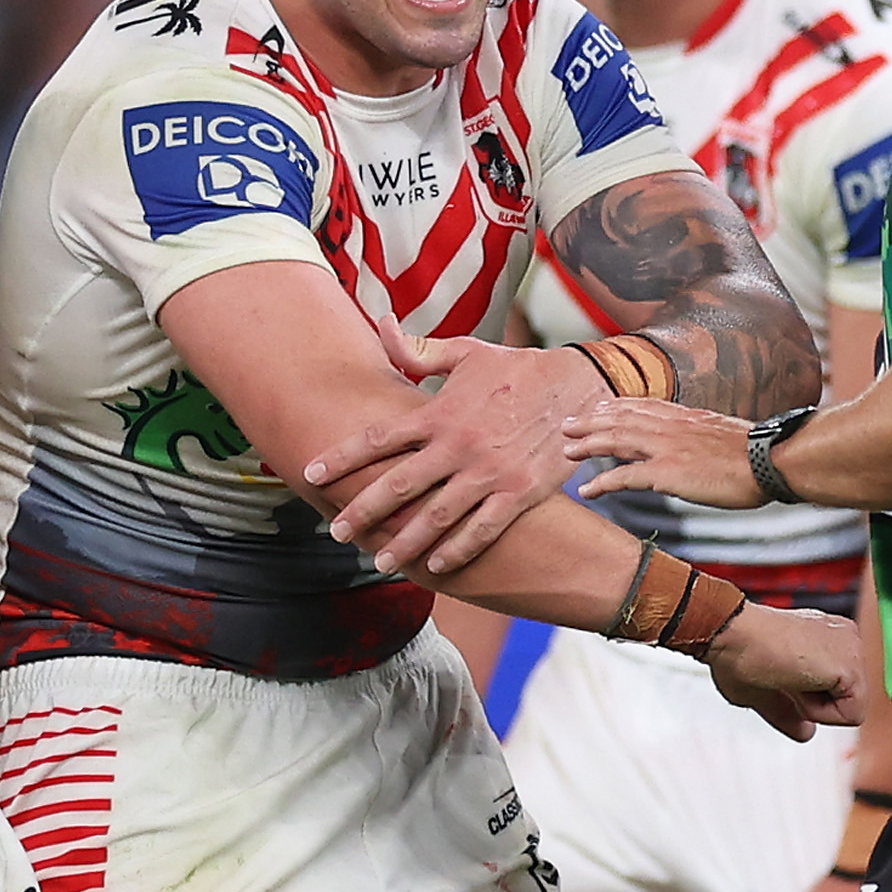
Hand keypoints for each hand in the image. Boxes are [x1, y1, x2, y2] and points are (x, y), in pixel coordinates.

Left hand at [307, 317, 607, 575]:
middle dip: (364, 511)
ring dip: (405, 542)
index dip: (342, 457)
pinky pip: (482, 530)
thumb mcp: (467, 352)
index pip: (380, 437)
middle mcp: (460, 445)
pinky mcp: (519, 492)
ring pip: (437, 516)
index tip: (312, 474)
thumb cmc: (517, 369)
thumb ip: (419, 350)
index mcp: (441, 412)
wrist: (580, 387)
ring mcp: (490, 472)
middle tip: (337, 533)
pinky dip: (457, 551)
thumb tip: (380, 326)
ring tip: (380, 560)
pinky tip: (436, 565)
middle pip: (400, 484)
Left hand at [564, 398, 760, 509]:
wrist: (770, 460)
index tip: (598, 409)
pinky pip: (625, 476)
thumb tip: (698, 443)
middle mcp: (671, 426)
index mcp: (686, 416)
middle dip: (591, 421)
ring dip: (588, 445)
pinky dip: (603, 482)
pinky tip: (588, 491)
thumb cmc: (757, 453)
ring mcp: (666, 447)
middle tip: (567, 427)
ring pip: (615, 440)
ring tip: (568, 452)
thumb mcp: (724, 433)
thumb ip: (703, 434)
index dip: (616, 407)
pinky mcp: (667, 472)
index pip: (642, 405)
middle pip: (621, 418)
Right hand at [705, 602, 863, 739]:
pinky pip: (851, 715)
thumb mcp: (765, 691)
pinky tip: (798, 682)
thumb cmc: (737, 652)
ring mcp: (852, 647)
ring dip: (813, 707)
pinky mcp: (852, 664)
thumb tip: (806, 733)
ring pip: (850, 710)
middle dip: (811, 703)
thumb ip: (790, 713)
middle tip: (783, 676)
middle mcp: (845, 637)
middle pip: (846, 701)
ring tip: (789, 676)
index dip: (805, 699)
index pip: (834, 690)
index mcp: (827, 637)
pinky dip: (820, 712)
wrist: (731, 633)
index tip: (779, 676)